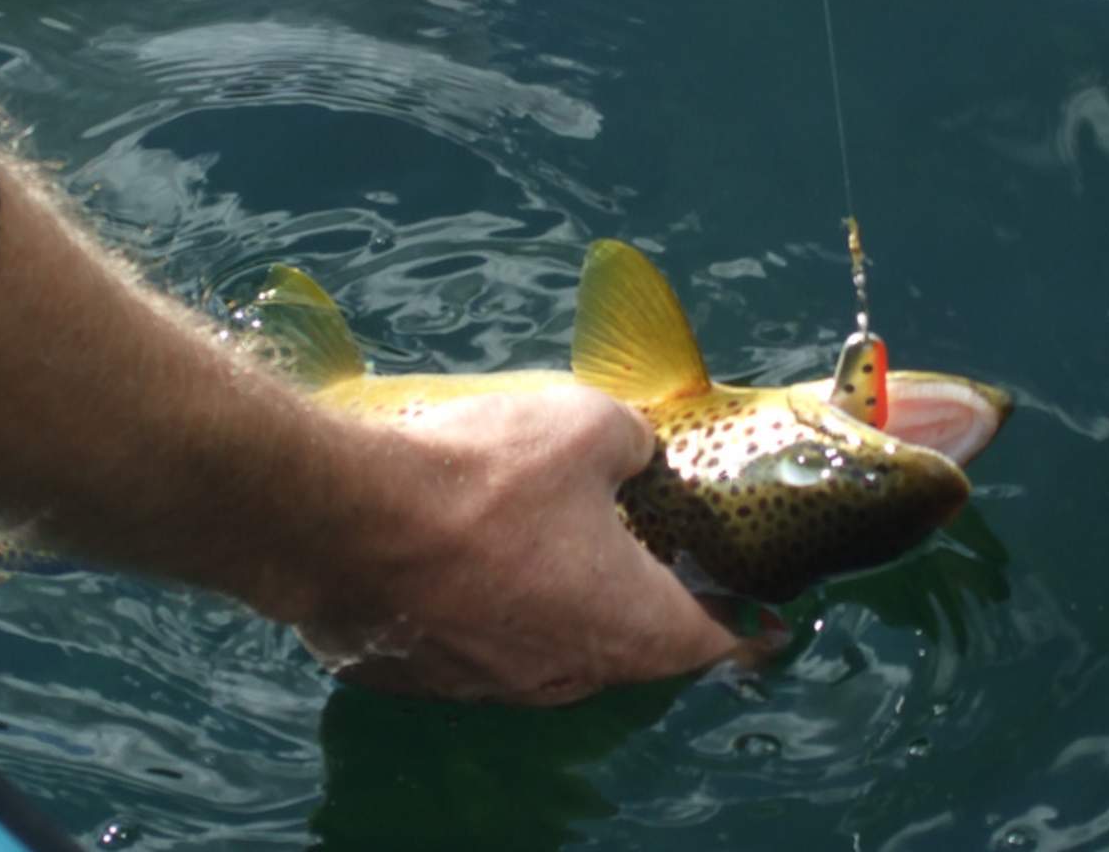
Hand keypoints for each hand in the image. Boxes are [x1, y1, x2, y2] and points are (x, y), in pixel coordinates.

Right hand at [293, 385, 758, 705]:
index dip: (746, 626)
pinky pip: (470, 648)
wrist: (343, 516)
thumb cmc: (484, 475)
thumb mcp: (587, 425)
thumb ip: (631, 444)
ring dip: (555, 612)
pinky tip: (459, 564)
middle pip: (626, 652)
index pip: (712, 642)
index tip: (765, 621)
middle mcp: (564, 673)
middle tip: (646, 563)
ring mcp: (486, 684)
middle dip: (641, 610)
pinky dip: (481, 614)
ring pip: (544, 654)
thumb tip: (633, 452)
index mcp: (627, 625)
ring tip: (545, 554)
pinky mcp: (418, 677)